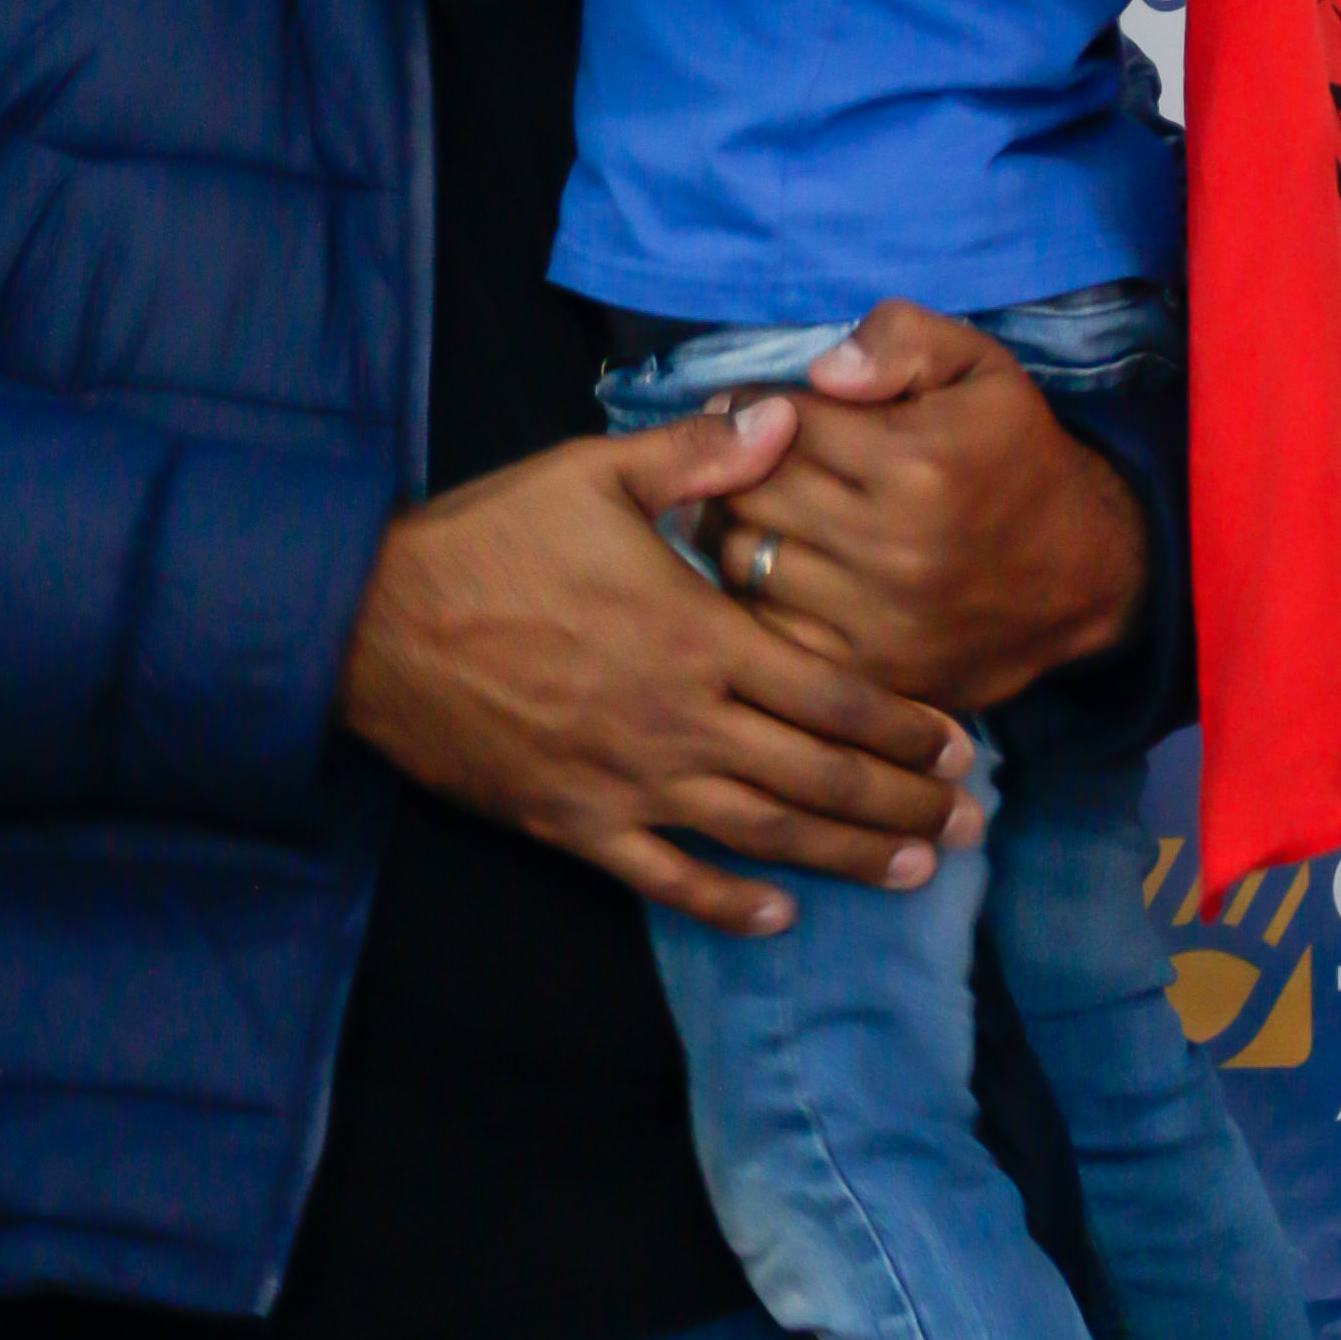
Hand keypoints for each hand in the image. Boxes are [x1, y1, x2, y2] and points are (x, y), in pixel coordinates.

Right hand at [336, 396, 978, 936]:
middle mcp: (680, 720)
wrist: (373, 626)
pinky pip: (666, 877)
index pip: (831, 691)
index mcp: (697, 636)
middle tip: (967, 822)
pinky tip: (778, 919)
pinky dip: (728, 903)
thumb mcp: (593, 474)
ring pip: (765, 834)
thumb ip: (699, 456)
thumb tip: (788, 420)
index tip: (957, 741)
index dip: (904, 724)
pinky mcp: (578, 822)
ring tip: (915, 871)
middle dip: (903, 802)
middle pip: (819, 775)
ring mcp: (630, 782)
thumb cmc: (487, 542)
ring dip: (847, 858)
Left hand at [698, 305, 1148, 709]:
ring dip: (736, 528)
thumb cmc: (1016, 453)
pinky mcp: (872, 670)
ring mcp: (881, 618)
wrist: (1085, 570)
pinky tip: (781, 567)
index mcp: (918, 462)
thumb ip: (901, 339)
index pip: (782, 422)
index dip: (756, 408)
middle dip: (736, 466)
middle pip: (750, 493)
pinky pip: (767, 627)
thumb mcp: (981, 367)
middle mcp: (896, 545)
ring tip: (759, 508)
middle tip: (745, 458)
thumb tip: (822, 372)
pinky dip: (756, 595)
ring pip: (742, 560)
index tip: (755, 410)